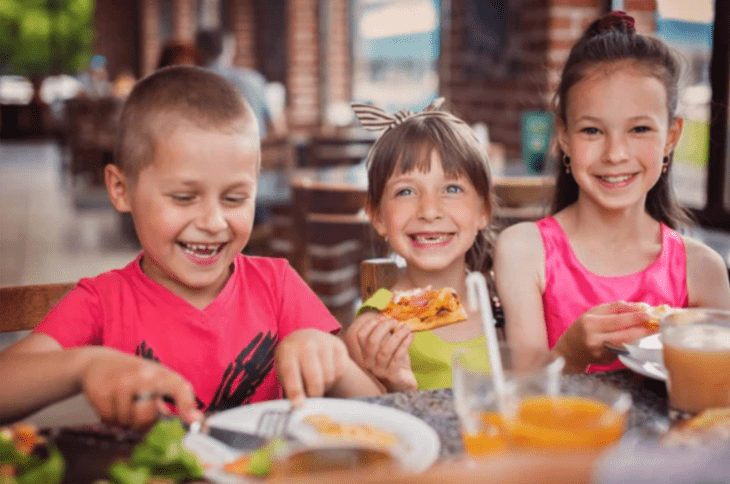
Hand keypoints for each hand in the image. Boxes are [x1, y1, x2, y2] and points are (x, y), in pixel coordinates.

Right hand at [80, 347, 200, 429]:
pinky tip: (110, 404)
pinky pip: (109, 420)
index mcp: (161, 374)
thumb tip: (197, 421)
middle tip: (137, 413)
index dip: (187, 404)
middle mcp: (143, 375)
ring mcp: (121, 382)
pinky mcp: (101, 391)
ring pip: (126, 421)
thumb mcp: (157, 381)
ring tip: (123, 405)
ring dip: (124, 421)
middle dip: (142, 422)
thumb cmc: (134, 375)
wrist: (99, 362)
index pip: (179, 387)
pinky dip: (110, 419)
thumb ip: (176, 400)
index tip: (194, 422)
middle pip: (147, 416)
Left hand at [275, 329, 349, 405]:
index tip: (298, 406)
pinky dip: (334, 380)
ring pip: (329, 377)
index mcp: (288, 350)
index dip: (295, 390)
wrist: (306, 338)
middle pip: (315, 378)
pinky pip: (340, 372)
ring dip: (324, 387)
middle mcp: (307, 343)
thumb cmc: (292, 361)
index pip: (291, 372)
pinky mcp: (339, 345)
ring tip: (316, 384)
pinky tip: (326, 375)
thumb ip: (290, 387)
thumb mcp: (284, 370)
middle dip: (314, 394)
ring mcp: (324, 342)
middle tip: (311, 398)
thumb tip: (299, 407)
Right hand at [351, 314, 416, 391]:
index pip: (361, 336)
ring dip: (397, 335)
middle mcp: (369, 363)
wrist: (404, 384)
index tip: (382, 317)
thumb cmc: (395, 363)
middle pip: (372, 341)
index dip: (370, 324)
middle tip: (395, 321)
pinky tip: (410, 337)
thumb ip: (386, 335)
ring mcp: (380, 371)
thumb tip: (390, 317)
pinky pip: (397, 358)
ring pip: (385, 350)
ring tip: (406, 327)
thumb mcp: (388, 347)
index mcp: (366, 354)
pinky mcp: (392, 376)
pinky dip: (404, 345)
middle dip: (384, 327)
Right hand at [553, 301, 654, 371]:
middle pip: (624, 335)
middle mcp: (595, 340)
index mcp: (590, 324)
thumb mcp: (594, 313)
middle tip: (658, 325)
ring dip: (642, 338)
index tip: (648, 314)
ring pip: (627, 345)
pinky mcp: (606, 361)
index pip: (616, 321)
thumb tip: (637, 306)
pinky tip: (641, 339)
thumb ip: (615, 308)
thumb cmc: (583, 327)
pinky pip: (624, 351)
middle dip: (643, 330)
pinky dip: (634, 344)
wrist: (570, 350)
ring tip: (654, 331)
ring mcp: (601, 353)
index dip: (633, 318)